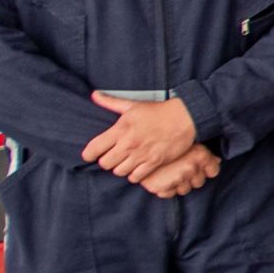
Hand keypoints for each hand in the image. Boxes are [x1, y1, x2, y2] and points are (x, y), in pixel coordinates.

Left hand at [84, 94, 198, 182]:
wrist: (185, 118)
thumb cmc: (158, 111)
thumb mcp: (132, 105)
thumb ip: (110, 102)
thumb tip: (94, 95)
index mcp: (120, 130)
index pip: (94, 149)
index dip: (89, 154)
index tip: (91, 155)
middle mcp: (128, 144)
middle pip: (105, 164)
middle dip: (106, 161)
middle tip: (113, 157)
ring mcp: (141, 155)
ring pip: (119, 172)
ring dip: (120, 168)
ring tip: (125, 162)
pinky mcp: (154, 162)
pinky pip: (136, 177)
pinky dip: (134, 175)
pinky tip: (137, 168)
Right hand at [135, 144, 221, 198]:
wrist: (136, 141)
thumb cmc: (164, 137)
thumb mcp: (186, 141)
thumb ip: (203, 153)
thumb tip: (217, 160)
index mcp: (200, 155)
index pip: (213, 171)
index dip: (207, 169)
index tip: (200, 166)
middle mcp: (191, 168)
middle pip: (199, 182)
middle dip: (192, 178)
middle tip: (180, 169)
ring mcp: (176, 178)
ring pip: (185, 189)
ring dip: (179, 184)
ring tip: (170, 173)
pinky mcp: (160, 187)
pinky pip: (168, 193)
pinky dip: (165, 189)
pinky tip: (161, 179)